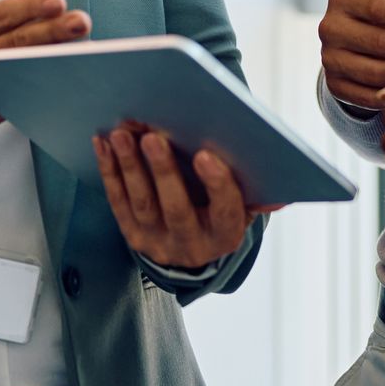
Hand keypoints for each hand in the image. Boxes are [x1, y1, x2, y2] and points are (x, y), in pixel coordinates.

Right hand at [0, 0, 91, 135]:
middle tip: (81, 21)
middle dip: (53, 32)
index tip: (55, 0)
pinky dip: (49, 87)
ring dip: (57, 60)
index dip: (28, 8)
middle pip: (19, 43)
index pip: (0, 16)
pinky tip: (73, 76)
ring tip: (86, 49)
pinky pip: (26, 97)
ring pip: (26, 72)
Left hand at [93, 127, 275, 269]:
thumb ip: (257, 196)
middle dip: (164, 170)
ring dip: (130, 166)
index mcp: (225, 235)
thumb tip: (280, 196)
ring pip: (142, 203)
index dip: (217, 184)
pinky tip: (104, 144)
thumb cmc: (221, 213)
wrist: (192, 251)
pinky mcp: (133, 235)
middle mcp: (191, 244)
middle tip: (152, 136)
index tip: (206, 154)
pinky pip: (118, 202)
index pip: (225, 211)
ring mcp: (158, 242)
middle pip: (176, 208)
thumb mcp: (244, 207)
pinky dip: (110, 171)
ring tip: (122, 134)